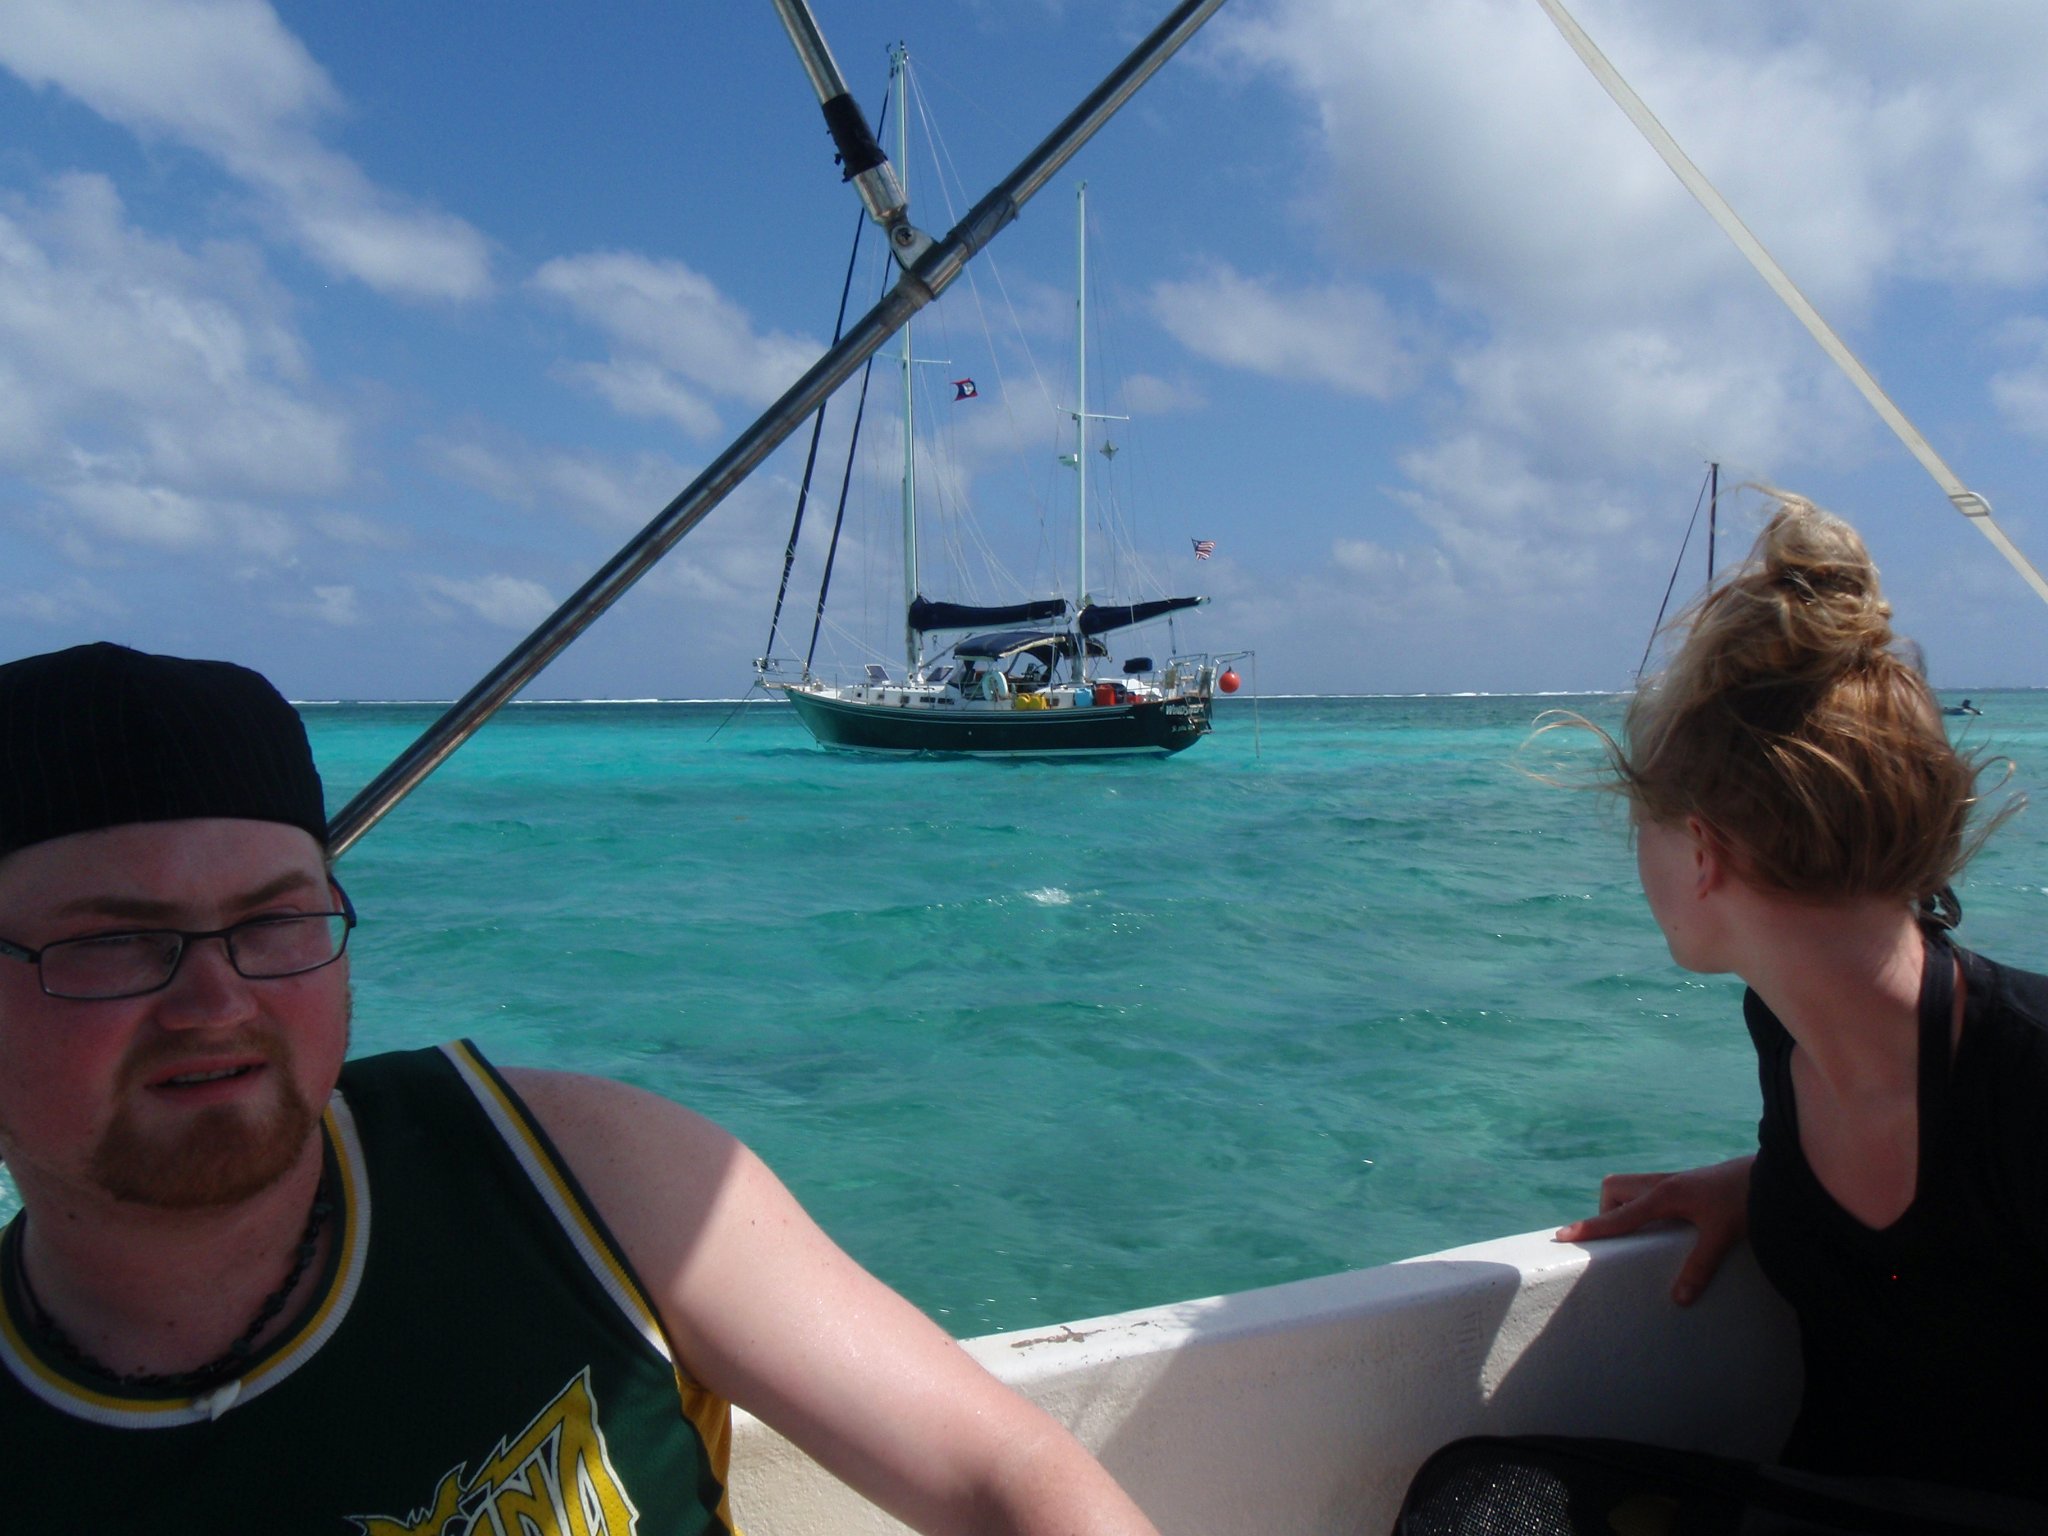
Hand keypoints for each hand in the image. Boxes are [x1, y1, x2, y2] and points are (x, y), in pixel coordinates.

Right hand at [1554, 1155, 1753, 1305]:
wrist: (1771, 1172)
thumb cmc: (1747, 1199)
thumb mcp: (1723, 1235)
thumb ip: (1699, 1266)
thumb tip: (1678, 1299)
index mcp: (1664, 1195)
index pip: (1618, 1215)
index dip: (1591, 1228)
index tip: (1563, 1236)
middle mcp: (1661, 1183)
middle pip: (1614, 1190)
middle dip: (1608, 1211)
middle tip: (1622, 1237)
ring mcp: (1672, 1180)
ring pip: (1630, 1186)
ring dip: (1625, 1206)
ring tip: (1642, 1232)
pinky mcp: (1683, 1182)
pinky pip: (1647, 1190)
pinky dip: (1642, 1204)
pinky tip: (1665, 1223)